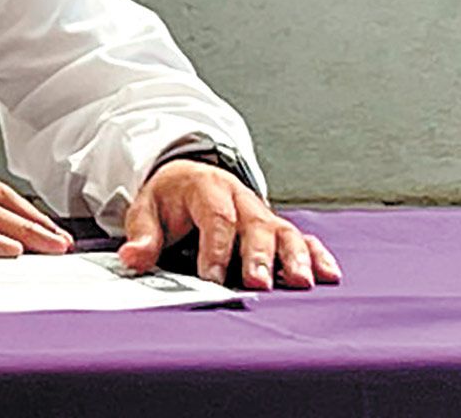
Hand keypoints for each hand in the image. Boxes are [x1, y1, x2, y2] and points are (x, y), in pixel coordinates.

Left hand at [117, 158, 340, 290]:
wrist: (190, 178)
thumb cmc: (171, 198)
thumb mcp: (146, 208)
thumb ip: (142, 233)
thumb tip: (132, 257)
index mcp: (207, 187)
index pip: (215, 216)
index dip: (216, 247)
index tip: (212, 277)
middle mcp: (241, 199)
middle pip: (254, 224)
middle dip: (258, 255)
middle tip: (259, 283)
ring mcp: (262, 214)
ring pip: (283, 231)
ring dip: (294, 258)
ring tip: (300, 282)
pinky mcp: (278, 229)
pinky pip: (303, 238)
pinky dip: (317, 255)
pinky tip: (328, 275)